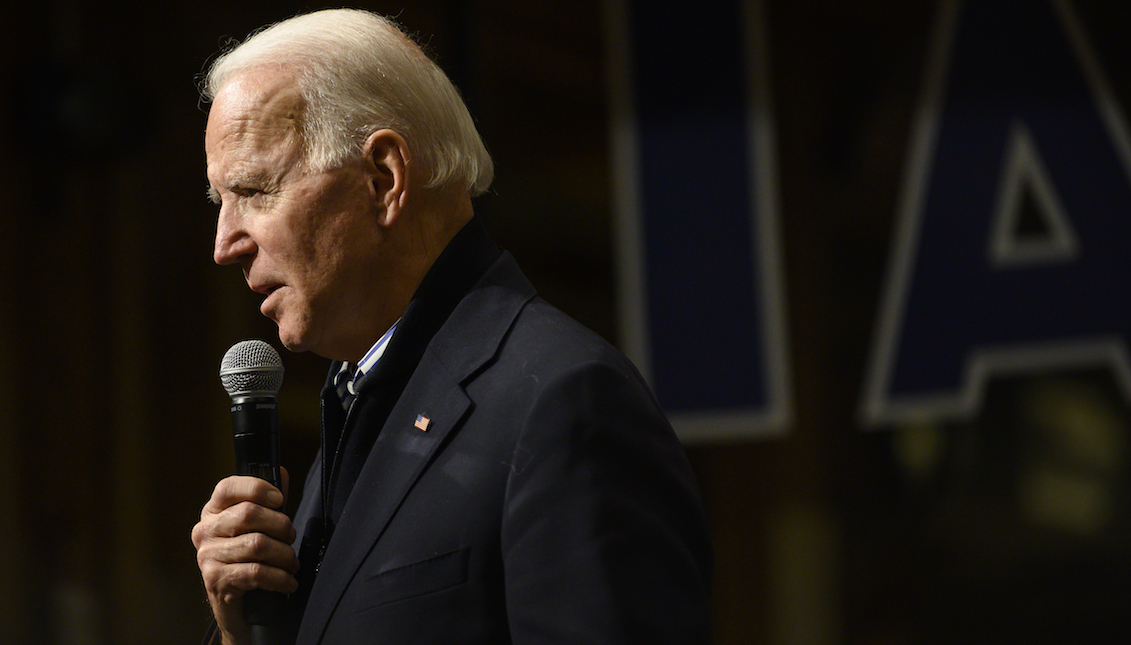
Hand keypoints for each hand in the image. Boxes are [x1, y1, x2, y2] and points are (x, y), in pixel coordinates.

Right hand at [191, 469, 297, 644]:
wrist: (238, 605)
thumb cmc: (249, 557)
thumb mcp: (260, 526)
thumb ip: (270, 501)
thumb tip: (280, 472)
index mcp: (213, 511)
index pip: (227, 487)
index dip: (257, 488)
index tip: (280, 499)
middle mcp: (204, 530)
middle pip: (247, 514)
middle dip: (280, 525)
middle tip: (292, 537)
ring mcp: (206, 556)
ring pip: (256, 545)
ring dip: (284, 554)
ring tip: (293, 562)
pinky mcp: (215, 580)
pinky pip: (256, 572)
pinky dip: (280, 577)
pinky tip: (289, 582)